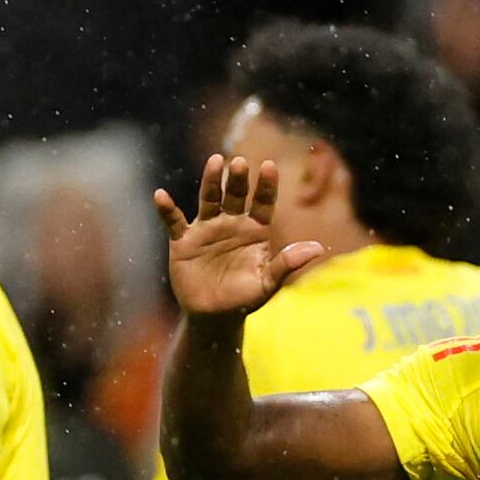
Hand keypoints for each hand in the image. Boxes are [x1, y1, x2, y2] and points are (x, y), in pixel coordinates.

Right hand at [154, 155, 326, 317]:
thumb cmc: (244, 299)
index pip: (262, 202)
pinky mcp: (184, 241)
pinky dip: (167, 209)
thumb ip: (288, 263)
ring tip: (215, 162)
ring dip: (210, 181)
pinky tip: (161, 196)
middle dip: (237, 179)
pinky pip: (173, 221)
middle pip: (234, 195)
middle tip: (239, 163)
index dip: (266, 185)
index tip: (269, 167)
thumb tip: (318, 247)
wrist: (214, 317)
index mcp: (255, 229)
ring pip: (208, 199)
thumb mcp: (267, 283)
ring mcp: (207, 228)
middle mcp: (231, 223)